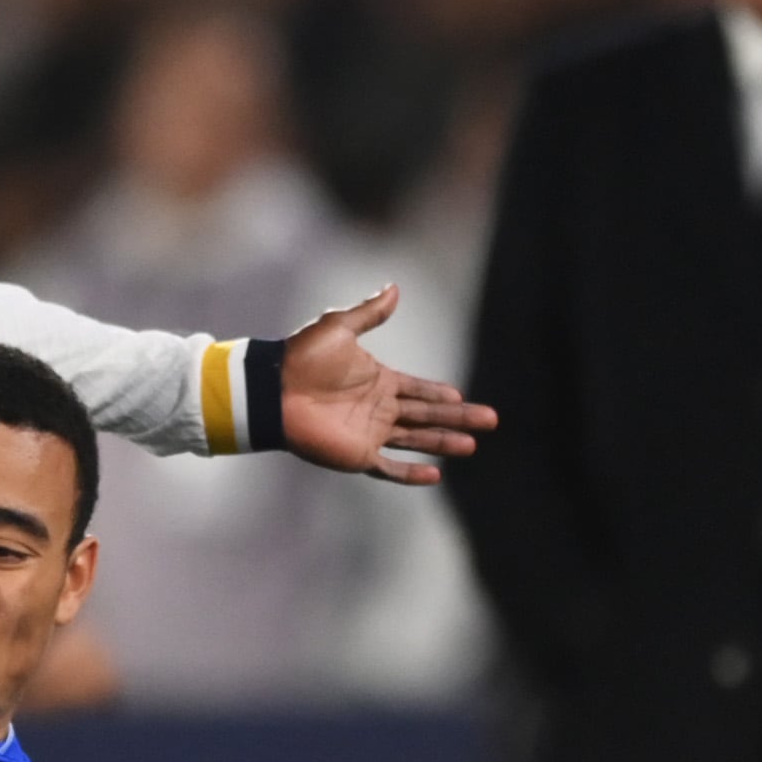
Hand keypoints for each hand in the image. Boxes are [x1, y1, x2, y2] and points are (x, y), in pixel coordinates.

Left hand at [273, 284, 495, 485]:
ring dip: (443, 442)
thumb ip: (370, 312)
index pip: (418, 389)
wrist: (271, 390)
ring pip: (417, 440)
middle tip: (491, 420)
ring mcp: (369, 433)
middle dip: (458, 418)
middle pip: (426, 415)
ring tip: (472, 445)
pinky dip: (411, 473)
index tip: (461, 396)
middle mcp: (378, 409)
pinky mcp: (356, 455)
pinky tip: (435, 475)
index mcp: (378, 381)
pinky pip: (389, 468)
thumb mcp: (340, 327)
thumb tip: (395, 287)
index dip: (439, 393)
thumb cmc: (301, 357)